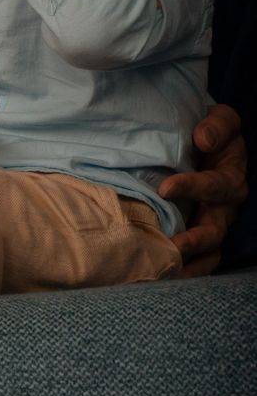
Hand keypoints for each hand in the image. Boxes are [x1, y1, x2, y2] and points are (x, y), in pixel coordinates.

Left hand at [158, 103, 246, 276]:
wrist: (207, 141)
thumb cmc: (211, 130)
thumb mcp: (222, 120)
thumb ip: (216, 126)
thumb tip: (203, 140)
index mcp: (230, 178)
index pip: (213, 186)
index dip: (191, 187)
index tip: (165, 188)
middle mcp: (225, 207)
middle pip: (214, 230)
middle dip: (194, 239)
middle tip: (171, 246)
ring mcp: (214, 223)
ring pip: (208, 251)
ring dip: (189, 262)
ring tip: (166, 271)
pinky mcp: (202, 234)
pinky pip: (201, 259)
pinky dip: (187, 270)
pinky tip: (165, 275)